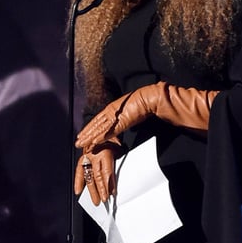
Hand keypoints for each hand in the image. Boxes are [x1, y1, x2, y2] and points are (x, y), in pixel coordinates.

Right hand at [74, 142, 119, 205]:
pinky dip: (78, 182)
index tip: (112, 193)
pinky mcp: (83, 158)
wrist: (101, 128)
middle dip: (101, 190)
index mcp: (105, 151)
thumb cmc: (112, 139)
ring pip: (88, 176)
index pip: (106, 171)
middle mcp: (94, 154)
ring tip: (96, 200)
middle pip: (97, 175)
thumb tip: (117, 180)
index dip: (109, 183)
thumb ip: (117, 163)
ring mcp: (87, 156)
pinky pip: (79, 171)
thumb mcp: (119, 149)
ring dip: (92, 190)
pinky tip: (78, 191)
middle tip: (104, 200)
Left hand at [76, 82, 217, 151]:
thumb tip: (131, 122)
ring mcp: (120, 110)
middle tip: (77, 142)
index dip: (93, 127)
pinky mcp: (125, 115)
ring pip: (101, 125)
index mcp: (120, 107)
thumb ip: (133, 120)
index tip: (85, 136)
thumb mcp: (141, 115)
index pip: (103, 119)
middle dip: (87, 132)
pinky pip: (111, 128)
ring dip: (91, 135)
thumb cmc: (155, 107)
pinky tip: (94, 142)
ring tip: (82, 144)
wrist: (164, 99)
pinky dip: (102, 135)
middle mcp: (117, 107)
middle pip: (98, 121)